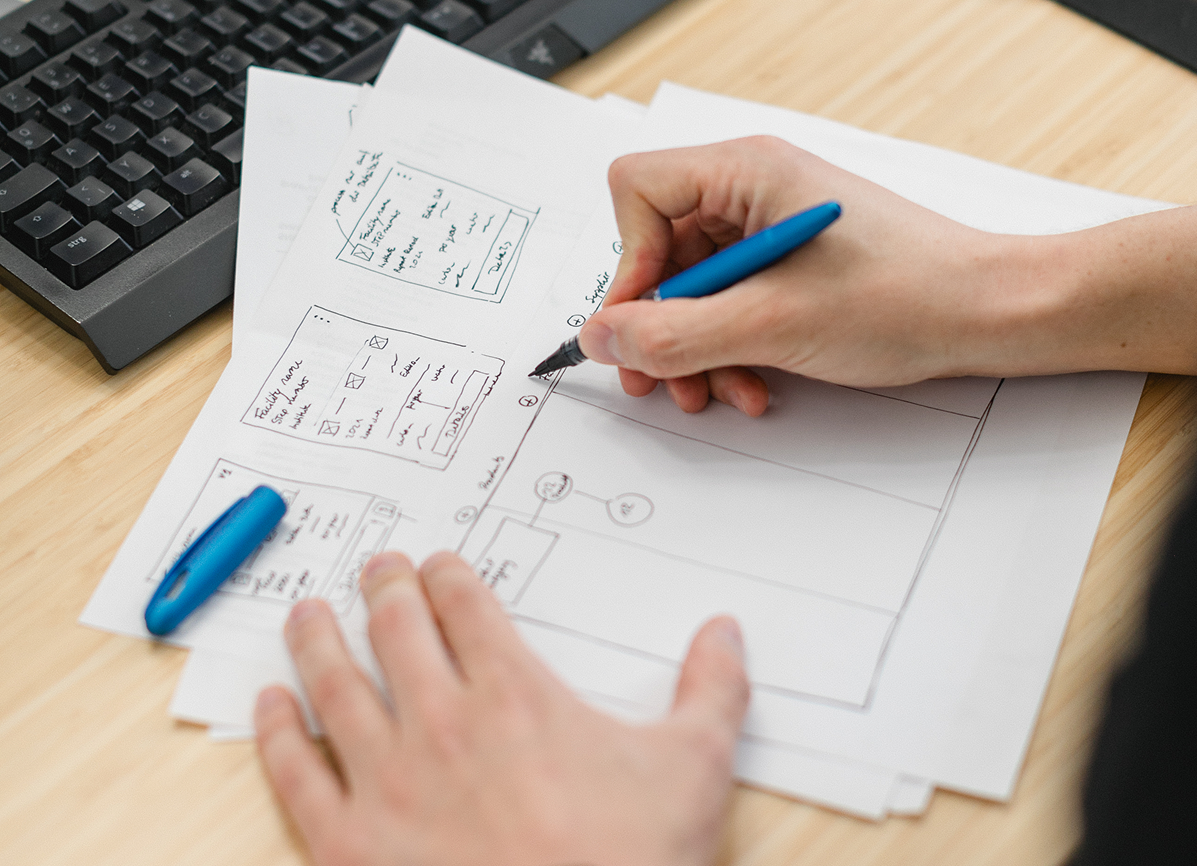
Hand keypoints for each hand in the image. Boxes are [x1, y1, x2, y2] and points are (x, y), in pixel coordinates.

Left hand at [254, 551, 748, 865]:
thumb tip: (725, 630)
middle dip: (384, 588)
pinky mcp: (349, 847)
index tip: (437, 564)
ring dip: (316, 639)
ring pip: (335, 685)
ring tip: (305, 611)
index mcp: (514, 694)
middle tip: (375, 566)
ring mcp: (387, 784)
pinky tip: (267, 706)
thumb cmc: (632, 864)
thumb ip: (712, 689)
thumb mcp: (694, 770)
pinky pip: (296, 775)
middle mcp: (441, 722)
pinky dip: (275, 733)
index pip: (465, 605)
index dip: (446, 574)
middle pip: (396, 629)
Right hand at [577, 135, 1020, 413]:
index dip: (628, 261)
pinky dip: (730, 344)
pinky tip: (753, 382)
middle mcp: (753, 187)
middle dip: (662, 322)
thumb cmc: (906, 295)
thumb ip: (672, 334)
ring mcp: (772, 223)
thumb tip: (600, 336)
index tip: (646, 322)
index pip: (635, 189)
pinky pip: (731, 299)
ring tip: (718, 392)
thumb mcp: (771, 325)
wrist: (991, 312)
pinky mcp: (791, 260)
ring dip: (696, 345)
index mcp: (745, 170)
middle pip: (658, 246)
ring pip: (693, 283)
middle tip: (660, 379)